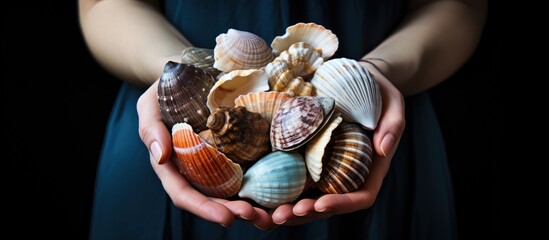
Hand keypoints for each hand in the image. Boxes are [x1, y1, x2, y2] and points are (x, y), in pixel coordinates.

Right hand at [137, 80, 271, 228]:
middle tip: (256, 216)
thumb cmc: (164, 89)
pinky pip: (250, 169)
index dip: (204, 208)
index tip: (225, 217)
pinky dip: (264, 184)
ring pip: (233, 190)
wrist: (187, 71)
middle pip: (213, 198)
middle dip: (233, 212)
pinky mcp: (235, 148)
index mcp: (172, 165)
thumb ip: (151, 129)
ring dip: (252, 206)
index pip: (184, 193)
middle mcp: (195, 168)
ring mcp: (216, 160)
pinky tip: (281, 192)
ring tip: (272, 215)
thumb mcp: (150, 104)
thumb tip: (161, 156)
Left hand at [270, 65, 405, 226]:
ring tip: (263, 214)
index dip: (340, 204)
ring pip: (307, 198)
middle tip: (280, 215)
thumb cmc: (379, 91)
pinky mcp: (307, 157)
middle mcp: (346, 174)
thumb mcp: (394, 103)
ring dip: (286, 209)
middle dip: (304, 213)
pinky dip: (275, 188)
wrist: (360, 80)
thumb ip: (393, 125)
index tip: (319, 204)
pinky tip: (255, 194)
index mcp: (370, 168)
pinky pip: (292, 177)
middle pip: (328, 205)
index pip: (360, 196)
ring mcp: (325, 168)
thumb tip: (384, 150)